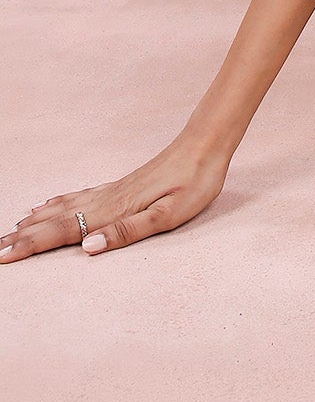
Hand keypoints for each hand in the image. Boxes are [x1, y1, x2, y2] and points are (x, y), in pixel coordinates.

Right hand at [0, 136, 228, 260]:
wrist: (207, 145)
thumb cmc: (194, 182)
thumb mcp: (170, 215)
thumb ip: (128, 232)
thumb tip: (88, 248)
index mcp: (115, 211)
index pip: (66, 232)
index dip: (33, 246)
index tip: (4, 257)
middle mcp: (107, 199)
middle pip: (57, 221)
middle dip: (25, 238)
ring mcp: (112, 190)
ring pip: (63, 208)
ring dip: (36, 222)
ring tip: (11, 232)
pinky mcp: (121, 185)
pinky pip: (78, 196)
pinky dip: (56, 203)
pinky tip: (47, 204)